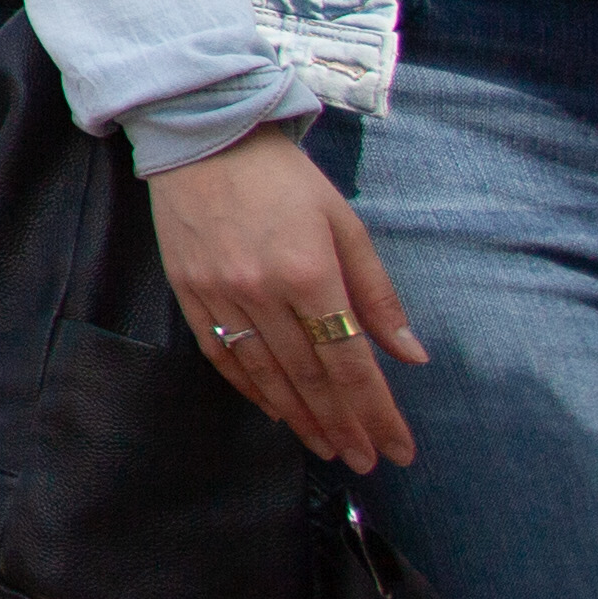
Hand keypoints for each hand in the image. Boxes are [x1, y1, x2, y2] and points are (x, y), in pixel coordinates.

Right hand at [145, 123, 424, 471]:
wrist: (203, 136)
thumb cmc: (284, 178)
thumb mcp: (345, 223)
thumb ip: (376, 292)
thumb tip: (409, 355)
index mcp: (310, 273)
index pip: (350, 362)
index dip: (376, 413)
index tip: (398, 449)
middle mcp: (262, 293)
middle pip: (310, 379)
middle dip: (343, 427)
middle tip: (365, 462)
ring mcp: (219, 296)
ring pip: (266, 376)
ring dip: (301, 419)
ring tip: (327, 448)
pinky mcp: (188, 293)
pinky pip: (223, 356)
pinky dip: (252, 390)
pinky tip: (276, 411)